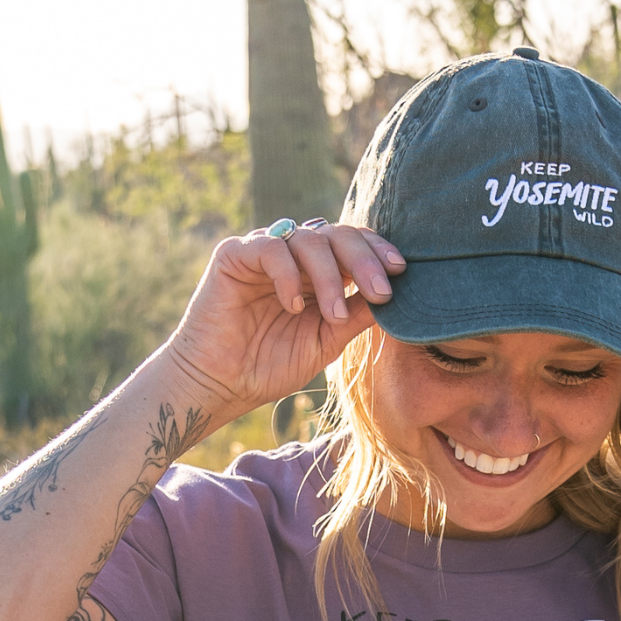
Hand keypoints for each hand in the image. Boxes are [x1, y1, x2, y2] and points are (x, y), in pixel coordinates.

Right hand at [162, 222, 405, 421]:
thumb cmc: (270, 365)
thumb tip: (397, 295)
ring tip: (332, 315)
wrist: (220, 385)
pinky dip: (289, 275)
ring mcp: (263, 251)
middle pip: (337, 234)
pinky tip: (294, 305)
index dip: (377, 250)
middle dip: (364, 260)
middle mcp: (293, 256)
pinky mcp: (234, 255)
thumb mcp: (327, 340)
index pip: (353, 244)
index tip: (400, 271)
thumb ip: (357, 315)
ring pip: (309, 239)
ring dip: (330, 277)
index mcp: (317, 271)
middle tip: (380, 291)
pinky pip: (271, 248)